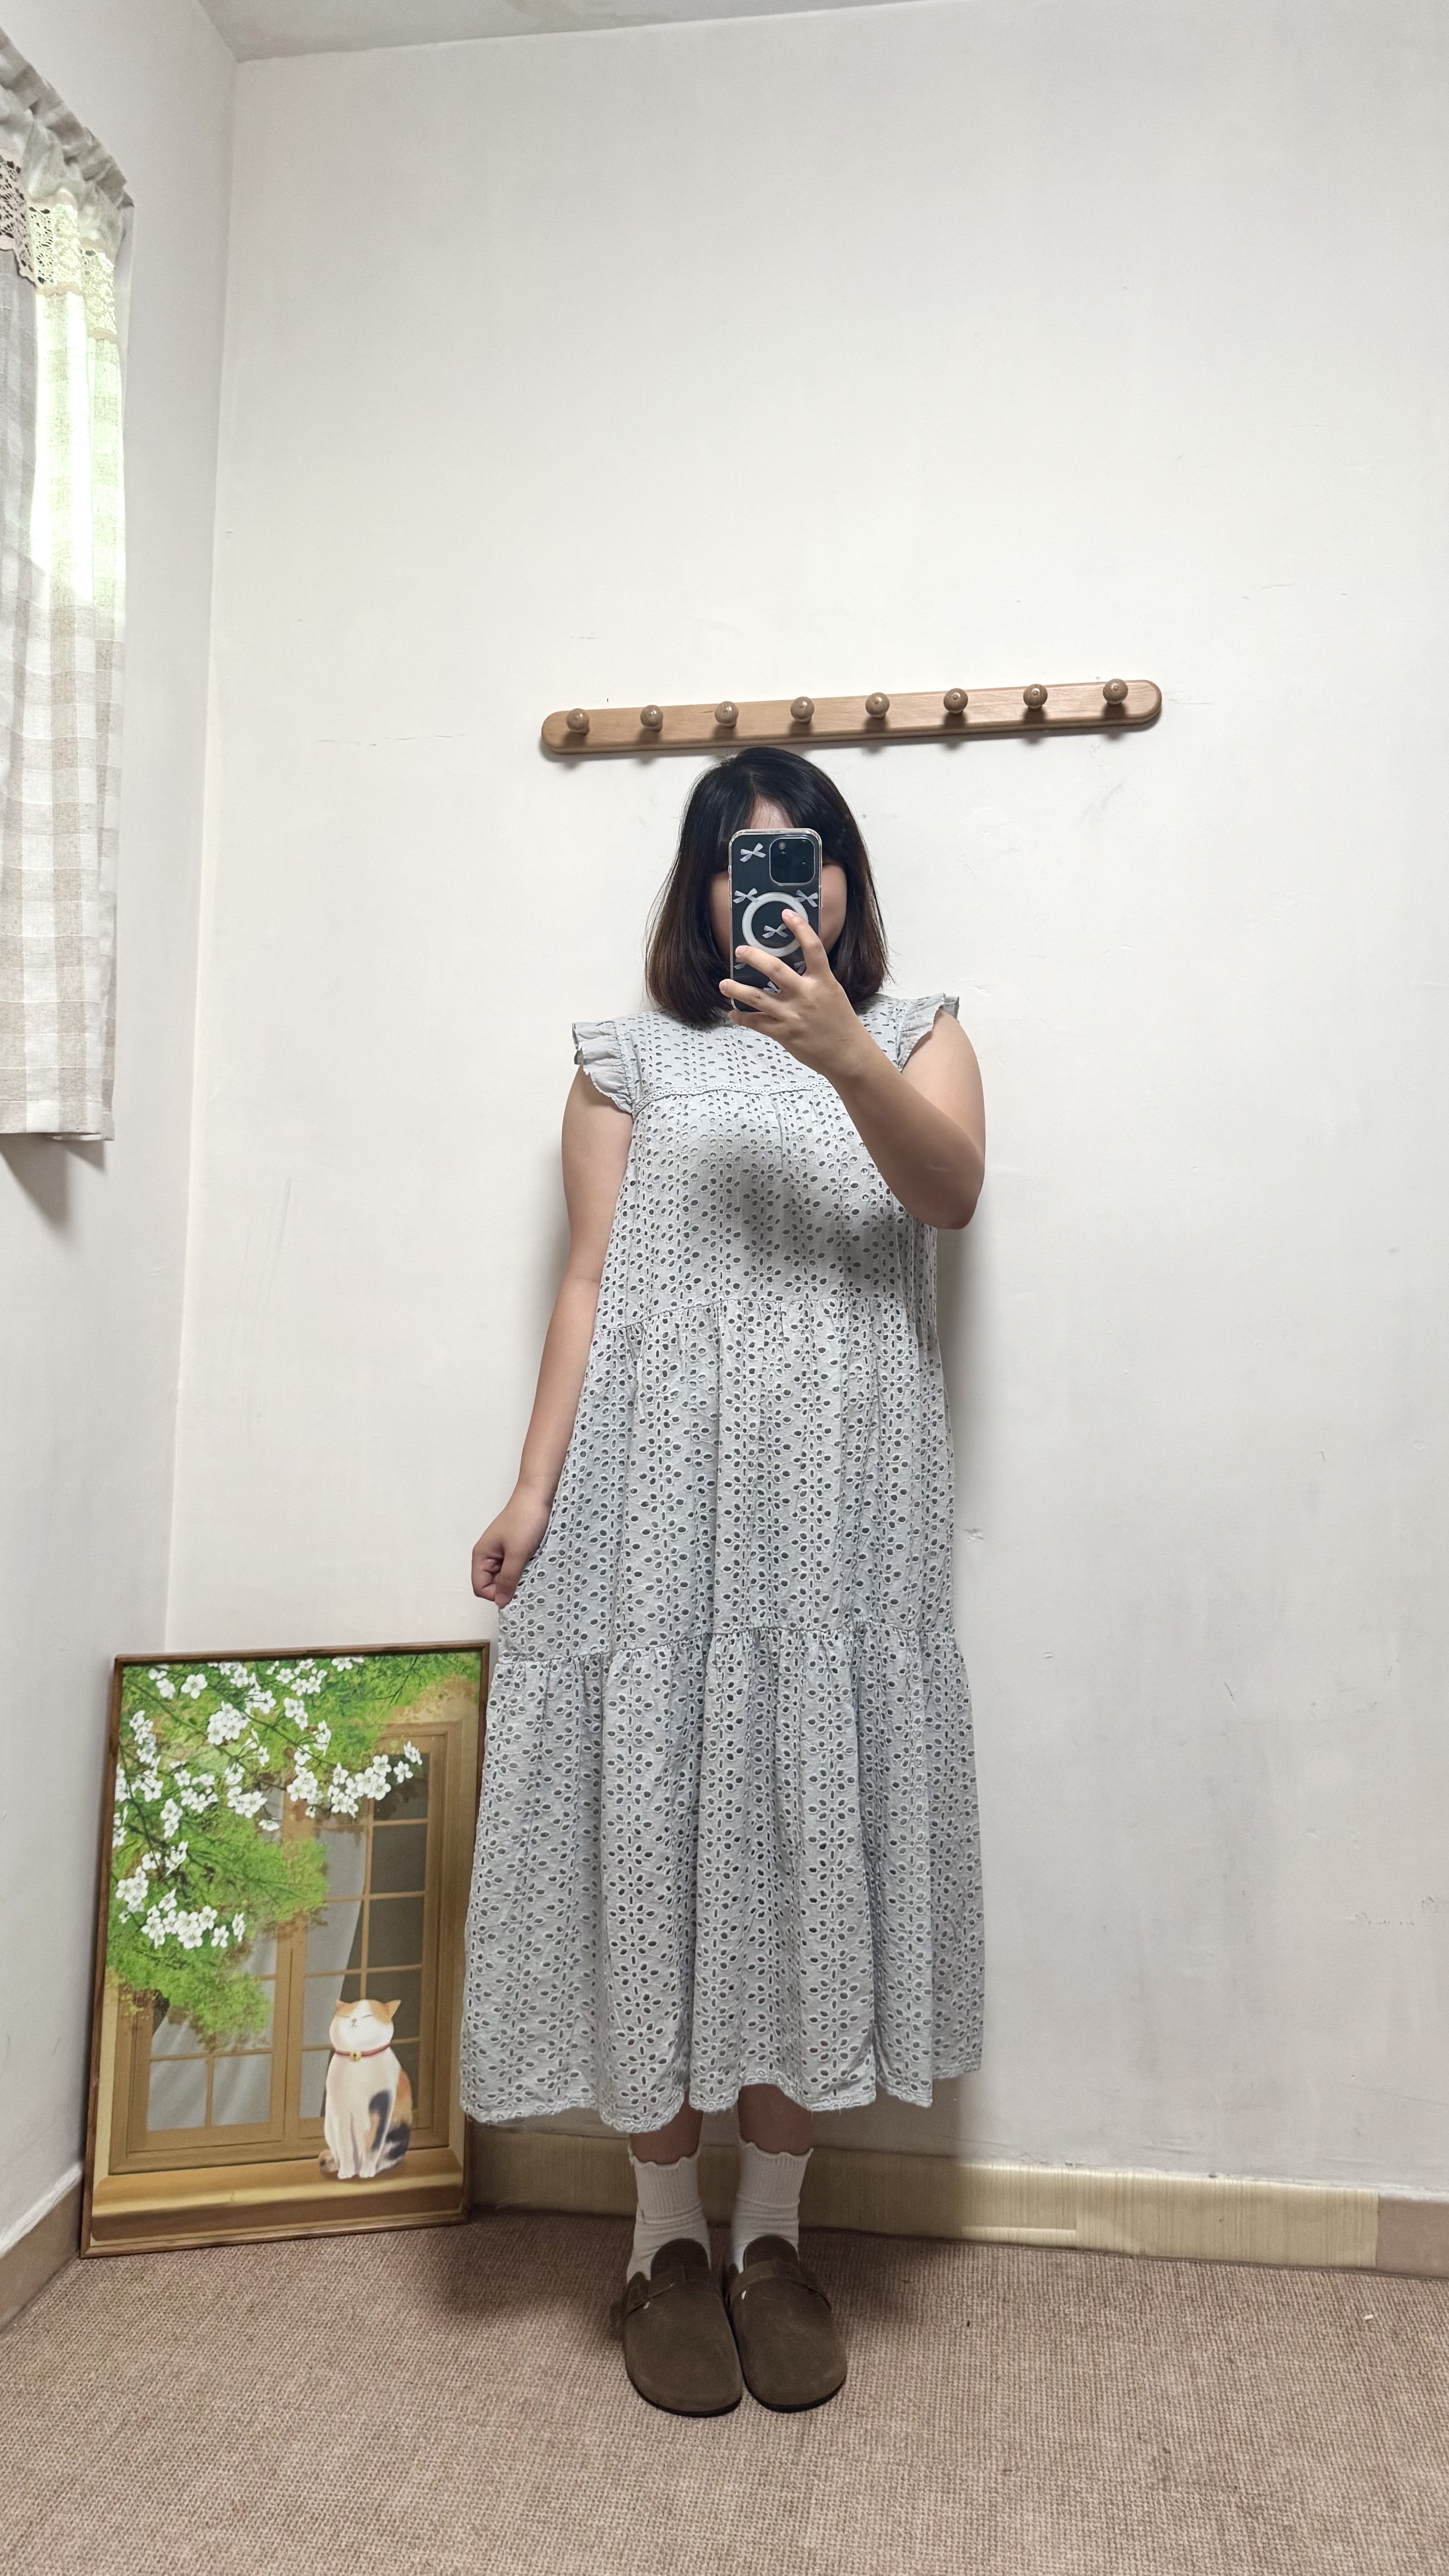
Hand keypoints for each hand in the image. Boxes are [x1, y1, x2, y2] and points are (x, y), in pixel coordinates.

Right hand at [471, 1486, 551, 1606]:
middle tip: (525, 1579)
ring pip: (506, 1577)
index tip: (514, 1590)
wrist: (538, 1496)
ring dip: (518, 1578)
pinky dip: (524, 1569)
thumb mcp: (517, 1553)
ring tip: (530, 1569)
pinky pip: (515, 1568)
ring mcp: (502, 1553)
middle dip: (508, 1586)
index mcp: (481, 1556)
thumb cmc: (524, 1519)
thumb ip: (508, 1579)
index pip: (480, 1588)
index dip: (495, 1594)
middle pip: (492, 1584)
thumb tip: (500, 1602)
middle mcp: (488, 1556)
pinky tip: (534, 1564)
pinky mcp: (514, 1549)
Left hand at [719, 910, 873, 1085]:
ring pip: (757, 997)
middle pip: (775, 969)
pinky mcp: (784, 1034)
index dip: (799, 928)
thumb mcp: (833, 993)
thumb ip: (814, 979)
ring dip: (736, 990)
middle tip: (740, 951)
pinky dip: (742, 1018)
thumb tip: (791, 966)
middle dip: (753, 957)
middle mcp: (806, 995)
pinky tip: (733, 1013)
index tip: (786, 914)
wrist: (847, 1056)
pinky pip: (757, 1023)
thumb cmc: (841, 1023)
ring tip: (723, 984)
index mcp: (823, 981)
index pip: (812, 947)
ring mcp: (793, 1015)